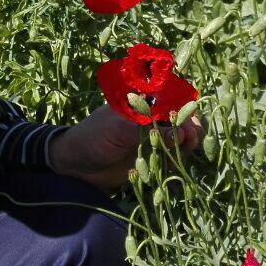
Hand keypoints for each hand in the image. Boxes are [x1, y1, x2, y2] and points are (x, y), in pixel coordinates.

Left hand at [48, 104, 203, 191]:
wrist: (76, 165)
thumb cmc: (92, 138)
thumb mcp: (118, 129)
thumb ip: (149, 131)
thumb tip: (180, 135)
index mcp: (140, 104)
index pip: (170, 100)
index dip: (183, 109)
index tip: (188, 123)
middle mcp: (149, 119)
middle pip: (179, 119)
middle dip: (189, 128)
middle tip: (189, 140)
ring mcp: (151, 139)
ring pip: (179, 139)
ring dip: (185, 145)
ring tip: (183, 153)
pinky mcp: (150, 158)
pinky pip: (171, 157)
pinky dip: (176, 160)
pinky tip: (172, 165)